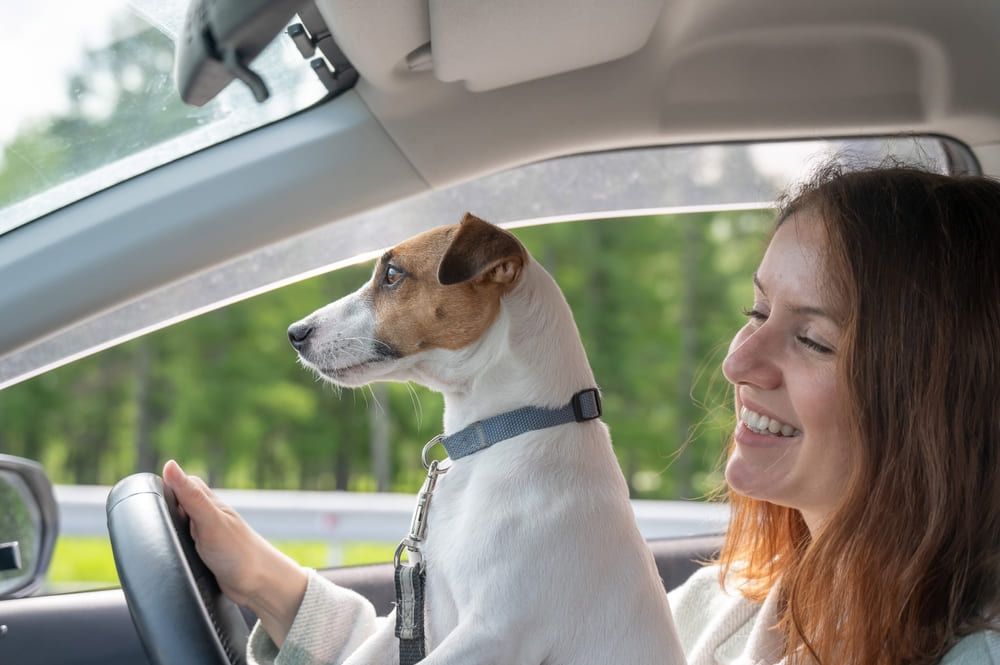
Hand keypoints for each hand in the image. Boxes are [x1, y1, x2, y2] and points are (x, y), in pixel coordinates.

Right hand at [162, 459, 307, 646]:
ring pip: (176, 525)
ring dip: (166, 532)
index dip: (161, 490)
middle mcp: (205, 515)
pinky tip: (165, 555)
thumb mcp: (209, 521)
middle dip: (160, 512)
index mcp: (207, 501)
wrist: (258, 585)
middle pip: (173, 504)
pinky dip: (172, 548)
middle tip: (147, 525)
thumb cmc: (237, 551)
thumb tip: (170, 465)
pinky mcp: (202, 553)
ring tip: (154, 541)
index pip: (177, 484)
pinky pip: (180, 544)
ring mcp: (203, 534)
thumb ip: (190, 496)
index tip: (144, 501)